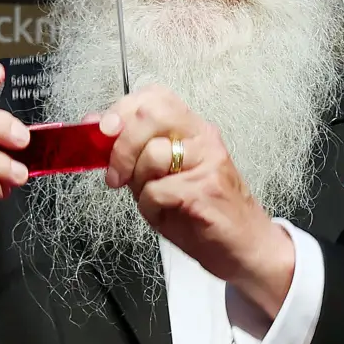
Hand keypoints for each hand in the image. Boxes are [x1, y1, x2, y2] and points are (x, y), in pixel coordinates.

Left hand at [100, 85, 296, 317]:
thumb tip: (97, 130)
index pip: (154, 97)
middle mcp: (203, 139)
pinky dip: (150, 208)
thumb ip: (135, 153)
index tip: (102, 134)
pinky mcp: (205, 190)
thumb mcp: (165, 176)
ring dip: (139, 184)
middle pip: (149, 114)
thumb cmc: (204, 212)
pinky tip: (165, 214)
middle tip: (117, 174)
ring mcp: (207, 162)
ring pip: (152, 154)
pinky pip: (157, 191)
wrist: (246, 247)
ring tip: (153, 199)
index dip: (120, 111)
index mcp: (193, 129)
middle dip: (122, 146)